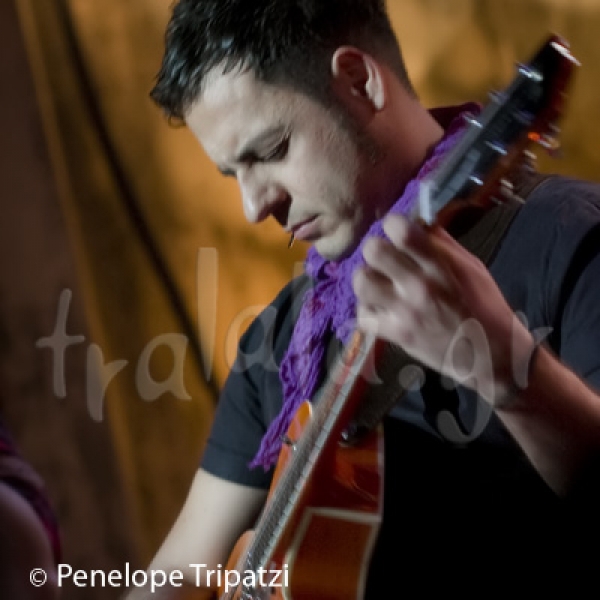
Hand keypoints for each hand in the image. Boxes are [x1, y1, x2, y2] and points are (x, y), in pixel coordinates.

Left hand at [352, 214, 534, 404]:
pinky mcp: (396, 335)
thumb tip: (418, 222)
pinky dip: (368, 310)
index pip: (401, 230)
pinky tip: (380, 308)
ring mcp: (404, 312)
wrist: (490, 355)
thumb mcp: (471, 266)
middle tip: (383, 258)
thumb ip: (441, 244)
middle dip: (375, 249)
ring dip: (367, 279)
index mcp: (439, 264)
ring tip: (379, 284)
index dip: (393, 224)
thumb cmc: (484, 305)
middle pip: (373, 251)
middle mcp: (418, 285)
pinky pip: (363, 315)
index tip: (397, 231)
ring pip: (362, 282)